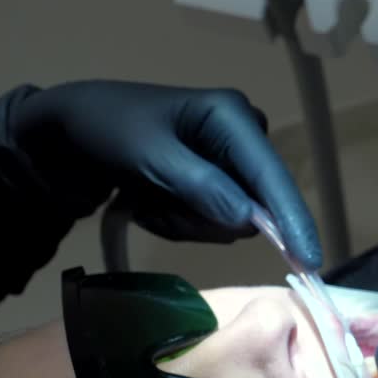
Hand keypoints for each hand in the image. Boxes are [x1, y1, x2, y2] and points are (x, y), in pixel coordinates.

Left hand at [11, 80, 321, 267]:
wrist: (69, 132)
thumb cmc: (108, 130)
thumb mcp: (149, 157)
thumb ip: (200, 187)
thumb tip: (249, 220)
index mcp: (232, 117)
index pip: (272, 177)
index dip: (291, 220)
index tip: (308, 261)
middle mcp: (241, 138)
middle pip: (252, 207)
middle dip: (201, 218)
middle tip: (153, 200)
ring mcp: (228, 163)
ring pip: (229, 222)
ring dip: (182, 221)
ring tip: (145, 195)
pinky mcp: (213, 184)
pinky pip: (210, 223)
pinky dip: (175, 221)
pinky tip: (148, 199)